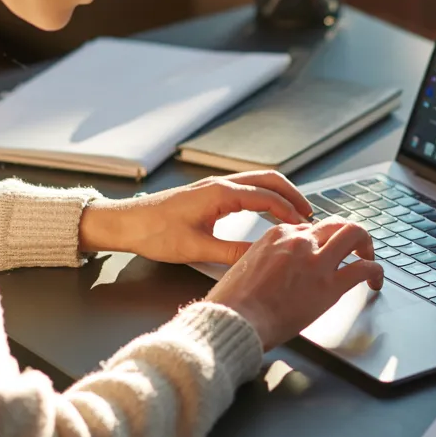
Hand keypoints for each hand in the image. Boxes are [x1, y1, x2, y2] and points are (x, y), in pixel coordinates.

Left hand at [77, 171, 313, 263]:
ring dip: (279, 194)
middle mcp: (220, 184)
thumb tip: (262, 257)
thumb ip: (232, 253)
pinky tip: (267, 211)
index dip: (290, 211)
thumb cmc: (154, 233)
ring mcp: (214, 186)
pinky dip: (264, 196)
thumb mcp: (196, 248)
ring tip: (295, 212)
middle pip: (268, 179)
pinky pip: (246, 188)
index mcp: (220, 193)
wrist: (125, 222)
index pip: (267, 197)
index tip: (305, 227)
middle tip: (310, 214)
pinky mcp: (209, 193)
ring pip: (257, 181)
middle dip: (292, 194)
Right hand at [206, 219, 384, 349]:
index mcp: (276, 235)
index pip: (308, 228)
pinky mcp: (329, 285)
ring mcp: (316, 260)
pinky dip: (376, 272)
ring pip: (354, 234)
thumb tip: (272, 271)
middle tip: (354, 249)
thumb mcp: (243, 266)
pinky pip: (364, 268)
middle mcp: (299, 240)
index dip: (319, 242)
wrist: (235, 320)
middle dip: (348, 235)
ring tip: (369, 259)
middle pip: (335, 224)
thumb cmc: (232, 302)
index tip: (321, 254)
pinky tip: (375, 283)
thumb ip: (264, 260)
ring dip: (366, 245)